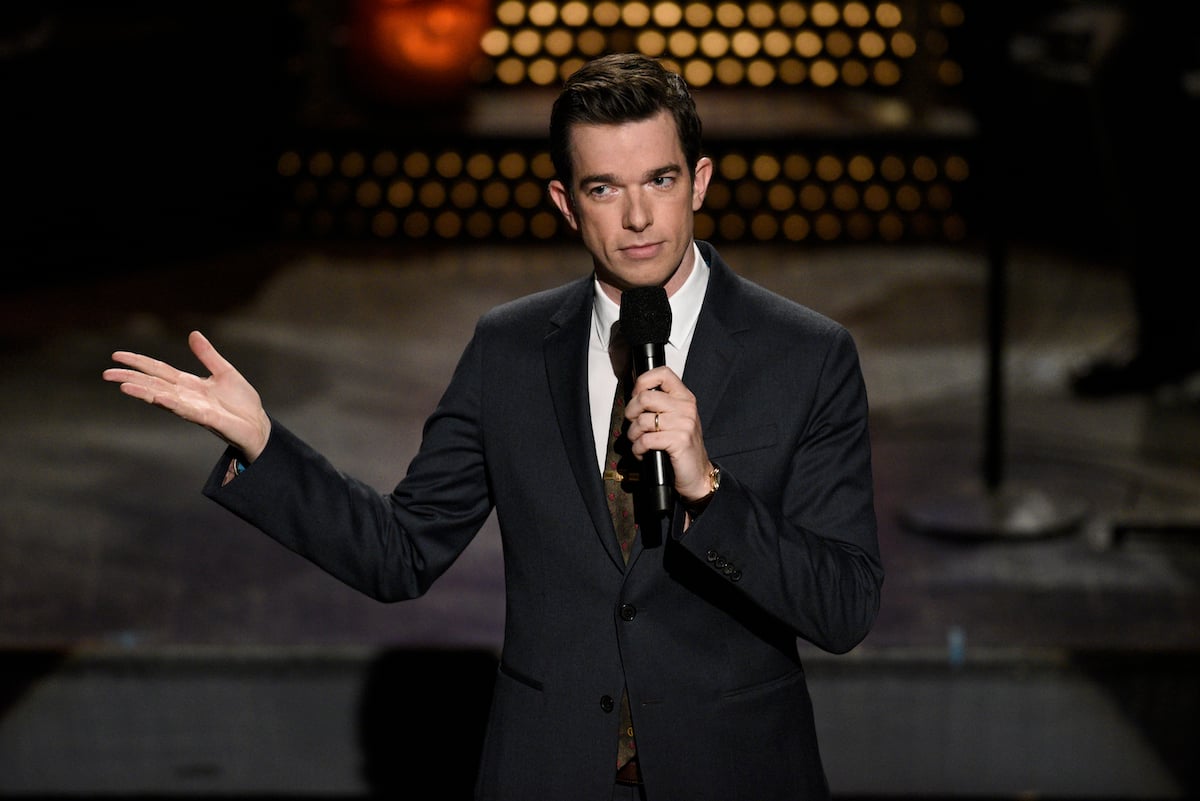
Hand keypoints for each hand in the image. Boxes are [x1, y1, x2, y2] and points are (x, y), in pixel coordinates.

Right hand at [102, 330, 271, 460]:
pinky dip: (172, 404)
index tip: (116, 356)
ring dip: (144, 392)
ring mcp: (195, 408)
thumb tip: (193, 334)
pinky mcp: (208, 419)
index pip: (158, 371)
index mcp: (189, 384)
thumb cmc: (241, 402)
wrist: (258, 425)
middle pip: (153, 384)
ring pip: (164, 399)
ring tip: (123, 386)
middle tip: (106, 373)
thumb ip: (208, 356)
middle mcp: (186, 396)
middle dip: (131, 378)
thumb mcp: (225, 372)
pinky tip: (158, 398)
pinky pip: (187, 411)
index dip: (138, 362)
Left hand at [624, 366, 713, 503]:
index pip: (662, 373)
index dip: (643, 382)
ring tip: (638, 442)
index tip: (637, 396)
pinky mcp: (679, 441)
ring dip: (633, 435)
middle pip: (644, 397)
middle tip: (633, 424)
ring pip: (642, 420)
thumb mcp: (676, 419)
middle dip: (630, 412)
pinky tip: (643, 453)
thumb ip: (661, 405)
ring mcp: (684, 423)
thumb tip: (635, 396)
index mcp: (685, 397)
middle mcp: (686, 407)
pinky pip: (645, 439)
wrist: (698, 474)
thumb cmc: (682, 447)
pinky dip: (638, 449)